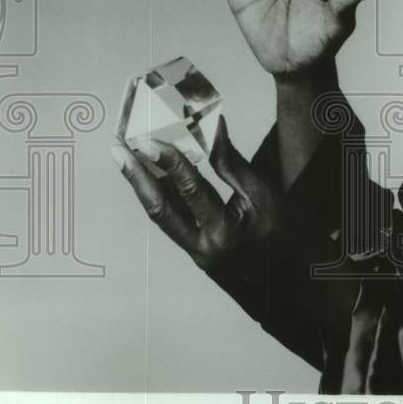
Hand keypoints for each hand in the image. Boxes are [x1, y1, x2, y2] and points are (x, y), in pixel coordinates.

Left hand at [110, 115, 282, 270]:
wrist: (284, 275)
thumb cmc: (279, 232)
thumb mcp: (263, 193)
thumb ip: (232, 163)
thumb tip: (212, 128)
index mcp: (224, 230)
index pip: (190, 189)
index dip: (169, 161)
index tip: (149, 139)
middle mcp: (202, 245)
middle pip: (160, 207)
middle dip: (136, 175)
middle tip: (118, 148)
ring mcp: (194, 251)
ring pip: (159, 214)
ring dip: (140, 184)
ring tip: (125, 157)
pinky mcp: (192, 250)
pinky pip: (170, 219)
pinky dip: (158, 194)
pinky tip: (148, 174)